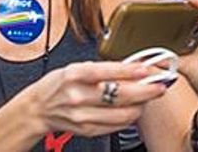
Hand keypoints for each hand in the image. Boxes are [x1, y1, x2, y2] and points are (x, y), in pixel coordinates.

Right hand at [21, 61, 166, 138]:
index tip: (148, 69)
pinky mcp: (88, 130)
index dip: (132, 70)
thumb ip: (101, 69)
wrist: (38, 108)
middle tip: (159, 86)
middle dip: (145, 90)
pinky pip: (117, 125)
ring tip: (146, 99)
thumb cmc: (57, 85)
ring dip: (140, 106)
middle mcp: (79, 95)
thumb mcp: (74, 68)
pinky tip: (131, 110)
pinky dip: (128, 118)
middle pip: (121, 95)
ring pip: (123, 113)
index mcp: (75, 75)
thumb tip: (131, 68)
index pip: (108, 71)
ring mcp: (84, 115)